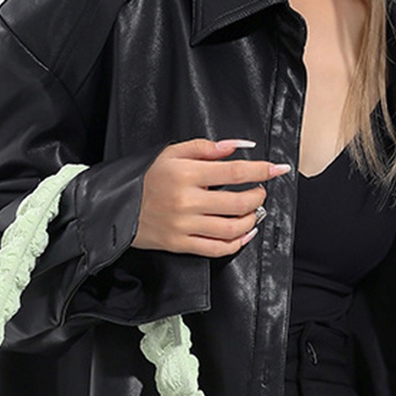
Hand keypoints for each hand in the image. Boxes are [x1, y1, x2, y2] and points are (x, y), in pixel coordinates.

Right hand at [132, 138, 290, 256]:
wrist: (116, 208)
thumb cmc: (146, 178)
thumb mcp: (172, 153)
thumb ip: (207, 148)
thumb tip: (239, 146)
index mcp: (186, 173)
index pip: (234, 172)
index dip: (261, 171)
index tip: (278, 169)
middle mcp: (187, 201)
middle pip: (238, 203)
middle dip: (257, 197)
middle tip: (260, 192)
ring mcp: (184, 226)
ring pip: (231, 229)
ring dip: (251, 221)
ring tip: (253, 213)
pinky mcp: (181, 245)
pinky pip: (216, 249)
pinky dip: (237, 243)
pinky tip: (245, 235)